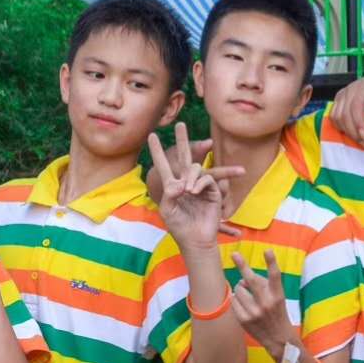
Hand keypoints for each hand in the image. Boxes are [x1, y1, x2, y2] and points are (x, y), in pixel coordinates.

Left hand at [151, 123, 230, 251]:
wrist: (195, 239)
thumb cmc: (179, 227)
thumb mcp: (167, 210)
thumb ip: (169, 194)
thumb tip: (180, 182)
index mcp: (172, 186)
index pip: (164, 165)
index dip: (157, 151)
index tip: (151, 136)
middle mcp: (186, 182)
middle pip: (185, 157)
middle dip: (182, 140)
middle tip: (180, 124)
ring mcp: (200, 186)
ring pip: (196, 168)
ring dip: (190, 177)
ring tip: (187, 191)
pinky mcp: (212, 191)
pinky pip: (206, 178)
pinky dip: (199, 183)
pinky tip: (194, 191)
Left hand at [231, 249, 297, 362]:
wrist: (279, 339)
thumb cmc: (277, 313)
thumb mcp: (277, 298)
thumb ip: (264, 286)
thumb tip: (243, 278)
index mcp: (278, 295)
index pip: (275, 276)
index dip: (271, 262)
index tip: (268, 250)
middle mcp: (266, 303)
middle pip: (252, 280)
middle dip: (242, 265)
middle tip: (234, 254)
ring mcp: (254, 312)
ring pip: (239, 289)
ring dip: (241, 289)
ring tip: (248, 297)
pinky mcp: (244, 320)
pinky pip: (234, 301)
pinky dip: (236, 300)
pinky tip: (244, 306)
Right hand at [330, 71, 363, 145]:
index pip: (356, 105)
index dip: (358, 122)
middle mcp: (350, 89)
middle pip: (344, 114)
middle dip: (354, 132)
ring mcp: (342, 94)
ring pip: (336, 116)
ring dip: (346, 131)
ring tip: (360, 140)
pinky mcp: (338, 100)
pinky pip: (333, 116)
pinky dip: (340, 127)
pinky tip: (351, 133)